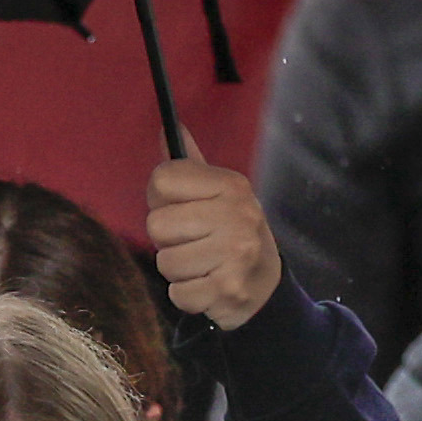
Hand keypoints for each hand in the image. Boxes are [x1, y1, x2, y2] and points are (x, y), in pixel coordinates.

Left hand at [150, 138, 282, 329]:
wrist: (265, 285)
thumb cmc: (230, 234)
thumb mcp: (218, 194)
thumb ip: (190, 164)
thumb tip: (167, 124)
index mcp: (232, 185)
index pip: (161, 180)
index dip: (162, 200)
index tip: (183, 210)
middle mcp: (238, 213)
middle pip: (157, 224)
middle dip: (169, 241)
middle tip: (196, 244)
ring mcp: (236, 252)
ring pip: (165, 262)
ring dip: (178, 271)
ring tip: (203, 266)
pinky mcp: (229, 288)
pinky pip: (178, 293)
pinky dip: (187, 295)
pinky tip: (208, 286)